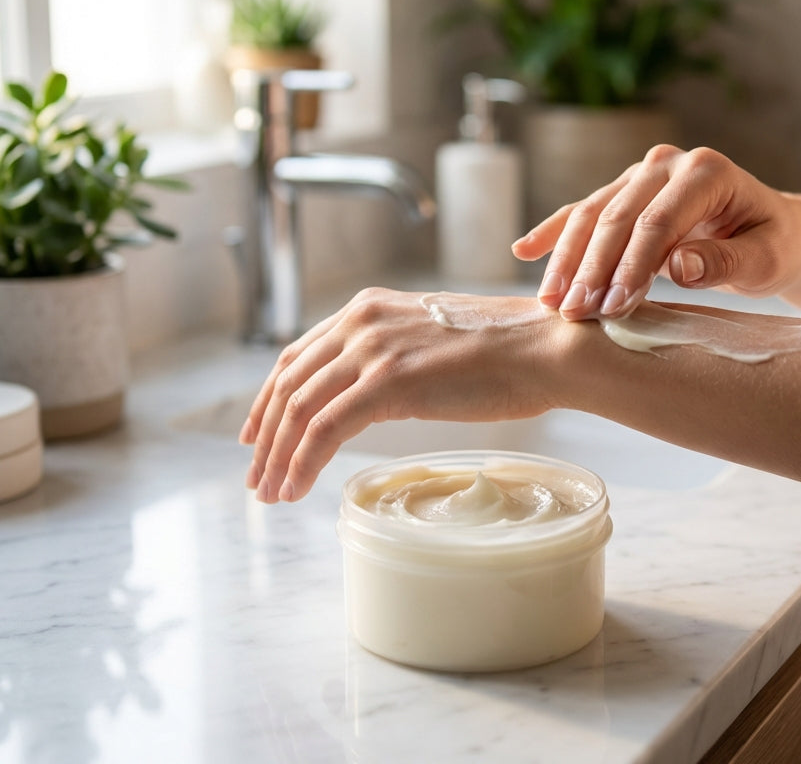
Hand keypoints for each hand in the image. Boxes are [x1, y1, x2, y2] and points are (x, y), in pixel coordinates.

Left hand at [239, 288, 561, 503]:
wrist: (542, 347)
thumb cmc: (504, 350)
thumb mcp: (430, 338)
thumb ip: (392, 355)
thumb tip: (373, 391)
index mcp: (368, 308)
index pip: (297, 355)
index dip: (269, 399)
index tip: (256, 433)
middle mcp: (361, 321)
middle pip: (289, 384)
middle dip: (265, 435)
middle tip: (257, 476)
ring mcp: (372, 350)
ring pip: (299, 409)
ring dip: (278, 456)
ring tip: (271, 492)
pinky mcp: (387, 382)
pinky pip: (325, 429)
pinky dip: (302, 463)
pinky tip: (296, 489)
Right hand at [512, 144, 800, 319]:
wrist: (772, 230)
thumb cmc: (774, 246)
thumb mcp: (768, 260)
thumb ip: (727, 261)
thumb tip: (679, 265)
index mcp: (706, 172)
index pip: (658, 222)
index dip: (632, 266)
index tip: (613, 308)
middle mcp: (667, 163)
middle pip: (617, 217)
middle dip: (591, 268)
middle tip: (574, 314)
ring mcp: (641, 174)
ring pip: (592, 214)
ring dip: (567, 259)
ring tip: (551, 302)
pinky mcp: (624, 191)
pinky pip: (583, 211)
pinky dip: (554, 232)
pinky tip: (523, 250)